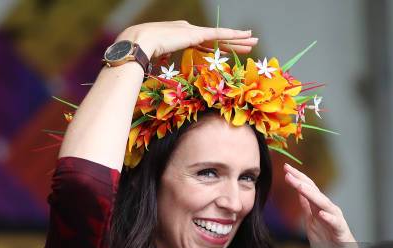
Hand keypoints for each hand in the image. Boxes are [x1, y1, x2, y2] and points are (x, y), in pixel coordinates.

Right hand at [115, 20, 257, 58]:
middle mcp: (188, 31)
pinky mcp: (196, 33)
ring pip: (222, 36)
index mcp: (180, 38)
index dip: (216, 48)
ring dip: (238, 39)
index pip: (203, 45)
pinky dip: (234, 35)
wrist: (138, 43)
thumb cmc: (141, 55)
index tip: (226, 52)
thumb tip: (158, 71)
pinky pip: (220, 34)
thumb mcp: (155, 60)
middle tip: (248, 45)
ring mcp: (193, 31)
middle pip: (216, 40)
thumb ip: (161, 63)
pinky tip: (246, 35)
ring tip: (253, 41)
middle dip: (232, 43)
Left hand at [283, 163, 355, 243]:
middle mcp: (329, 210)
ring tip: (300, 187)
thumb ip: (307, 207)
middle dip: (301, 181)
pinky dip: (329, 218)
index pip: (308, 188)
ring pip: (325, 204)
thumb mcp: (312, 222)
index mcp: (320, 207)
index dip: (297, 177)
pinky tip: (322, 214)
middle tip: (288, 172)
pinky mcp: (342, 233)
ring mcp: (336, 220)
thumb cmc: (329, 242)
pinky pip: (336, 224)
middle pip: (315, 192)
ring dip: (312, 194)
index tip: (285, 167)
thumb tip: (299, 191)